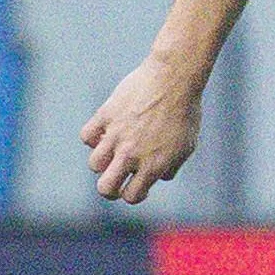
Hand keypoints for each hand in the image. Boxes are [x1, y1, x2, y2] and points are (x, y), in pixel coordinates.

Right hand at [82, 57, 201, 204]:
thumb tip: (159, 177)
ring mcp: (117, 135)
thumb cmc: (185, 111)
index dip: (133, 194)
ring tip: (113, 151)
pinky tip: (106, 132)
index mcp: (153, 166)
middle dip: (109, 189)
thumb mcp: (186, 145)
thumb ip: (171, 166)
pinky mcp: (106, 115)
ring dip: (102, 162)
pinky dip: (93, 138)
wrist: (174, 78)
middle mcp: (132, 154)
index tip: (137, 182)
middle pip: (105, 188)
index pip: (131, 196)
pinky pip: (87, 136)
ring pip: (94, 164)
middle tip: (116, 177)